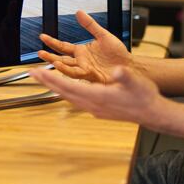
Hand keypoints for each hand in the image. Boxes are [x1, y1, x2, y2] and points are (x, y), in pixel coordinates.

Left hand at [30, 65, 165, 125]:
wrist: (151, 113)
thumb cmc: (144, 97)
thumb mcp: (135, 82)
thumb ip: (124, 76)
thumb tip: (117, 71)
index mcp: (98, 96)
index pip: (68, 86)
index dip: (51, 79)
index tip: (37, 72)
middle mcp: (93, 105)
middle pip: (63, 92)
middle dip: (47, 82)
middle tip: (32, 73)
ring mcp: (95, 109)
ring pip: (69, 97)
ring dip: (56, 87)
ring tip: (45, 79)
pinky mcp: (99, 110)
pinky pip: (77, 100)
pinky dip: (67, 92)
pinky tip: (66, 88)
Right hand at [37, 10, 131, 83]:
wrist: (130, 66)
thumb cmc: (118, 54)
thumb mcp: (103, 35)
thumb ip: (90, 25)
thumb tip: (79, 12)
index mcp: (82, 52)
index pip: (63, 47)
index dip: (52, 42)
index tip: (42, 36)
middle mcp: (81, 62)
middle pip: (61, 59)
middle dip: (49, 56)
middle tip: (39, 53)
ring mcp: (85, 70)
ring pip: (66, 67)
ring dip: (56, 63)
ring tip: (47, 59)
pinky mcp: (91, 76)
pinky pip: (77, 73)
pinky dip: (68, 70)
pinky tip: (61, 66)